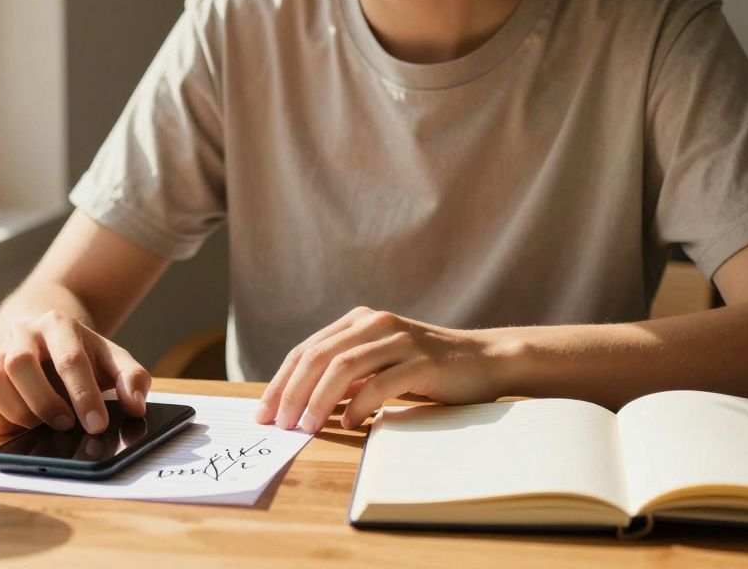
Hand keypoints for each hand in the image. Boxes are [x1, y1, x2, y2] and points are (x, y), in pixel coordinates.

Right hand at [0, 310, 150, 433]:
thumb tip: (136, 406)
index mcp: (58, 324)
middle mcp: (22, 334)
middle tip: (67, 426)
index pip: (69, 359)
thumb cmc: (82, 355)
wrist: (46, 338)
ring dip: (16, 411)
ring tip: (41, 425)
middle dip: (45, 402)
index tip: (97, 425)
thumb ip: (132, 379)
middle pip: (21, 364)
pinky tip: (18, 424)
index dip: (84, 395)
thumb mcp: (113, 360)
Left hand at [254, 307, 501, 432]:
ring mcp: (399, 340)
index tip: (263, 413)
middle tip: (279, 424)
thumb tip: (300, 404)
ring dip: (318, 401)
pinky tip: (347, 425)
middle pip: (318, 357)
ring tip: (306, 427)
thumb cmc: (426, 369)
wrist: (484, 360)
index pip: (306, 350)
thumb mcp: (380, 365)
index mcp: (359, 320)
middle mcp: (375, 323)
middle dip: (291, 393)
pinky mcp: (422, 361)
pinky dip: (358, 407)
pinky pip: (380, 384)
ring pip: (343, 368)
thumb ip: (346, 377)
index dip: (280, 382)